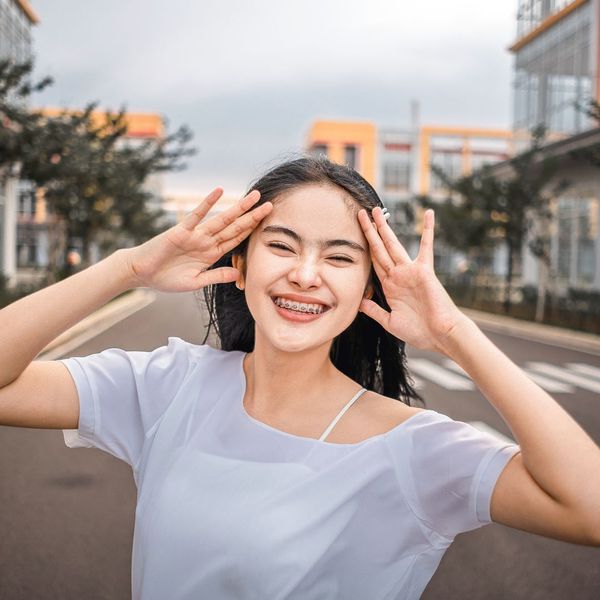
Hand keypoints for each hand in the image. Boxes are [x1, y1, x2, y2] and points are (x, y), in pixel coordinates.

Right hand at [124, 188, 271, 292]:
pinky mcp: (181, 231)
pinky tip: (219, 192)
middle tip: (270, 204)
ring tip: (253, 197)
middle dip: (252, 216)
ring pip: (222, 219)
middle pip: (235, 227)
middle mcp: (207, 241)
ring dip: (238, 208)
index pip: (237, 240)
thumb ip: (216, 277)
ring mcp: (196, 235)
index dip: (252, 231)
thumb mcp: (195, 282)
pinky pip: (197, 215)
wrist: (142, 273)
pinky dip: (208, 203)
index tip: (267, 223)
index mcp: (212, 254)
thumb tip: (237, 276)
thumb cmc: (167, 278)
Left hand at [357, 207, 469, 353]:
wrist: (440, 335)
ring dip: (384, 227)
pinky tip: (428, 214)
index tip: (357, 234)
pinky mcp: (424, 271)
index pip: (373, 262)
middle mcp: (398, 275)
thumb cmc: (419, 332)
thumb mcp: (390, 322)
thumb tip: (360, 303)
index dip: (365, 248)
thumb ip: (375, 311)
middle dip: (369, 231)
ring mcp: (410, 271)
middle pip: (379, 248)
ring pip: (393, 244)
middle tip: (360, 213)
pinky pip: (426, 247)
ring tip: (376, 210)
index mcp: (389, 286)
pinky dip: (428, 230)